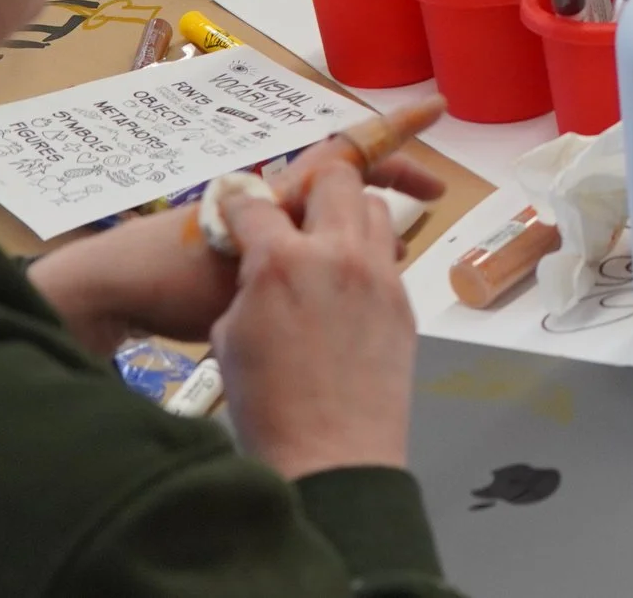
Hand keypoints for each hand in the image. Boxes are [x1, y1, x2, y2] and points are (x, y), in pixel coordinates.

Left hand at [27, 117, 442, 353]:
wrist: (109, 291)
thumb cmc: (175, 278)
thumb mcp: (251, 267)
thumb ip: (314, 254)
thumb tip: (379, 246)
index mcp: (282, 195)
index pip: (352, 150)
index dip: (397, 130)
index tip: (437, 107)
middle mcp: (273, 198)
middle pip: (349, 176)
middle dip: (394, 180)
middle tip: (434, 196)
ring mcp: (257, 222)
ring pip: (330, 209)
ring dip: (366, 218)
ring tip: (395, 247)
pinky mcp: (242, 249)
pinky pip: (308, 234)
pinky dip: (336, 244)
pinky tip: (345, 279)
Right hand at [213, 162, 419, 478]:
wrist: (331, 453)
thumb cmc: (264, 406)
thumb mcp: (228, 337)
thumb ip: (249, 285)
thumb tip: (260, 269)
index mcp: (280, 262)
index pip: (255, 205)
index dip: (238, 205)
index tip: (236, 208)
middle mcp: (336, 254)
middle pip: (336, 179)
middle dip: (312, 186)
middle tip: (296, 211)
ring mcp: (378, 274)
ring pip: (374, 209)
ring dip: (348, 215)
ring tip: (328, 243)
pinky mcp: (403, 299)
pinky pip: (388, 256)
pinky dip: (367, 256)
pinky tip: (349, 285)